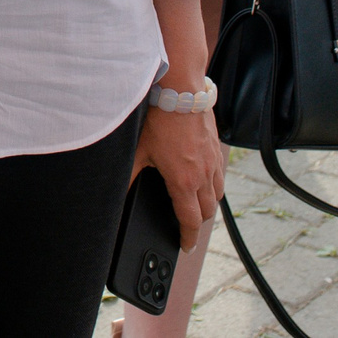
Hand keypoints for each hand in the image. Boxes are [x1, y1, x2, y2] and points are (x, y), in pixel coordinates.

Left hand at [132, 106, 224, 250]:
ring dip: (208, 204)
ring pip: (217, 195)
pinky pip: (220, 175)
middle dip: (197, 223)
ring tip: (195, 205)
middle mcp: (204, 175)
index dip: (187, 237)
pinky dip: (213, 184)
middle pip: (207, 212)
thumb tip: (117, 191)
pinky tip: (203, 178)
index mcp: (184, 181)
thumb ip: (129, 174)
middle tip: (186, 226)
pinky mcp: (217, 149)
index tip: (184, 245)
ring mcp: (213, 162)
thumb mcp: (138, 150)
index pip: (190, 220)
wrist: (181, 93)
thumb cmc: (160, 120)